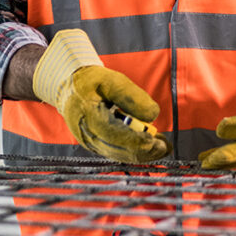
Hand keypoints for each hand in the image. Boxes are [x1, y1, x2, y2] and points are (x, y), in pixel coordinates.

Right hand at [32, 29, 169, 162]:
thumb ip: (131, 96)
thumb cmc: (93, 82)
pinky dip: (134, 152)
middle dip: (143, 151)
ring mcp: (89, 142)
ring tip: (163, 147)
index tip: (154, 141)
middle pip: (117, 149)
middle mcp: (86, 134)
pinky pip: (116, 152)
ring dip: (142, 154)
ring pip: (118, 154)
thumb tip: (152, 116)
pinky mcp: (95, 145)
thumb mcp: (112, 80)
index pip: (113, 133)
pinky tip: (151, 147)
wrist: (69, 88)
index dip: (135, 140)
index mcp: (88, 114)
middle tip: (165, 147)